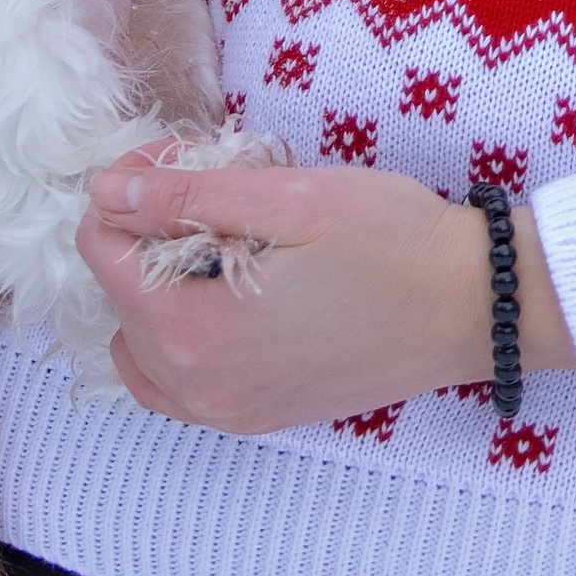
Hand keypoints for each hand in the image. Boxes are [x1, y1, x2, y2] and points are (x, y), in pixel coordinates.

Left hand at [78, 151, 575, 434]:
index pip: (103, 253)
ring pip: (141, 350)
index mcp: (196, 330)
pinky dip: (180, 340)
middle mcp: (198, 388)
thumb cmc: (389, 239)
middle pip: (119, 300)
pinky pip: (179, 387)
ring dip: (157, 293)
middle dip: (144, 235)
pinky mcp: (257, 419)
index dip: (128, 190)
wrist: (471, 306)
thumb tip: (106, 193)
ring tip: (218, 242)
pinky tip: (229, 296)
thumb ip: (188, 196)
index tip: (181, 155)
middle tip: (210, 187)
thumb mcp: (290, 196)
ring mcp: (227, 414)